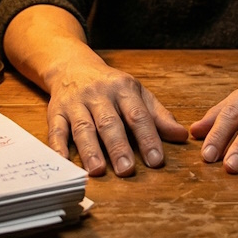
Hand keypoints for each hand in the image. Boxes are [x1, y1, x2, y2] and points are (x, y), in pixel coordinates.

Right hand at [46, 58, 188, 176]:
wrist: (72, 66)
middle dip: (118, 147)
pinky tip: (63, 162)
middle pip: (109, 123)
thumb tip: (181, 136)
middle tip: (127, 170)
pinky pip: (55, 130)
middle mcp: (99, 95)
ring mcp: (76, 103)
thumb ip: (158, 116)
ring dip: (90, 150)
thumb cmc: (110, 86)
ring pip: (83, 128)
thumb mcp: (137, 94)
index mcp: (123, 89)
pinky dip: (58, 147)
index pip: (137, 115)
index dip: (148, 138)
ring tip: (98, 170)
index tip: (156, 160)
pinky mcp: (56, 111)